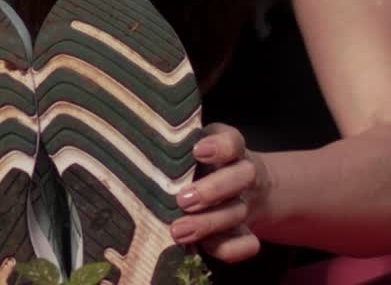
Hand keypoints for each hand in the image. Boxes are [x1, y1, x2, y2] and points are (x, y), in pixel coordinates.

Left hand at [170, 123, 270, 262]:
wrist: (241, 188)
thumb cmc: (200, 164)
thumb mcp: (192, 149)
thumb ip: (175, 150)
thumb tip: (142, 153)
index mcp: (230, 148)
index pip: (232, 141)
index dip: (219, 146)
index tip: (198, 151)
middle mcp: (243, 173)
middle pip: (243, 176)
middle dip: (213, 190)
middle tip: (182, 200)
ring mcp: (246, 203)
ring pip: (239, 211)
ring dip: (209, 223)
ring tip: (178, 231)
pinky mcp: (245, 232)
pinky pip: (249, 244)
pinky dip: (229, 249)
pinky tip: (203, 249)